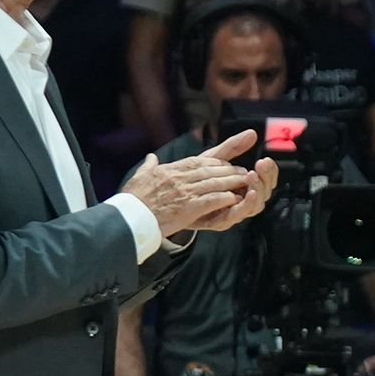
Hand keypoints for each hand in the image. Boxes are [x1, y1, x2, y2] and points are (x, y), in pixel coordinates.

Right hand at [122, 131, 265, 234]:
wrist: (129, 217)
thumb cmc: (132, 199)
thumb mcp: (139, 177)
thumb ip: (149, 166)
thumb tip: (151, 157)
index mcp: (170, 170)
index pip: (199, 161)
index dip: (217, 163)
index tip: (227, 164)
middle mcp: (180, 178)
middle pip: (211, 170)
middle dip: (229, 170)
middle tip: (243, 172)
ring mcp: (185, 192)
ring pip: (215, 183)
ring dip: (232, 182)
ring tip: (245, 183)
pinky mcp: (188, 207)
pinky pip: (212, 200)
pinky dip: (224, 198)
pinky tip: (234, 198)